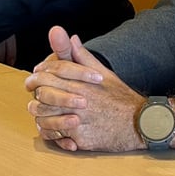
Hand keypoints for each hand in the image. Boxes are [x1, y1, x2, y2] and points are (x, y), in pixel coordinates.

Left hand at [23, 26, 145, 151]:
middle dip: (35, 95)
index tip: (34, 77)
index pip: (47, 75)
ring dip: (41, 115)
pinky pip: (56, 135)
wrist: (140, 123)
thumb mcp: (104, 73)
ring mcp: (77, 120)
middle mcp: (77, 100)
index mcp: (80, 82)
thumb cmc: (121, 98)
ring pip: (44, 117)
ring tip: (43, 114)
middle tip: (34, 95)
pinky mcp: (80, 138)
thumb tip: (71, 37)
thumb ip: (82, 57)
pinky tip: (54, 129)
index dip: (37, 75)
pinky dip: (52, 133)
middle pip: (42, 95)